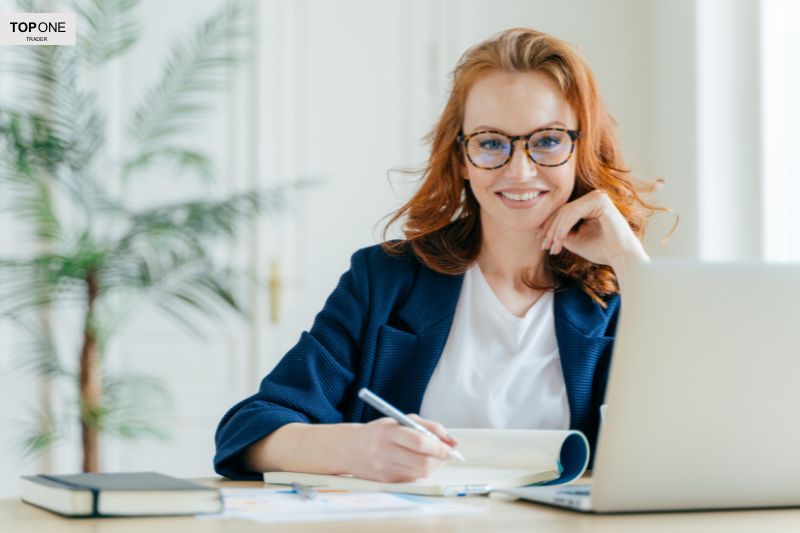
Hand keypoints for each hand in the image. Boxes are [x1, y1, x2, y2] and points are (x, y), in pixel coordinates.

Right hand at [341, 415, 458, 482]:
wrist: (348, 449)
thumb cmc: (379, 432)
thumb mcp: (400, 420)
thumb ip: (428, 427)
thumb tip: (453, 441)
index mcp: (387, 432)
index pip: (419, 442)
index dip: (439, 446)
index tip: (451, 446)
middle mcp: (384, 452)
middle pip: (422, 462)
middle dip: (441, 458)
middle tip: (447, 453)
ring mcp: (384, 469)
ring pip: (421, 472)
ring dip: (434, 465)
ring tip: (434, 456)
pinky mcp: (386, 481)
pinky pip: (413, 478)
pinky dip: (422, 471)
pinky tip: (418, 462)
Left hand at [538, 189, 647, 272]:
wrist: (621, 257)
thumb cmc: (601, 250)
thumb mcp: (575, 240)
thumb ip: (561, 232)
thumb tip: (542, 229)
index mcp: (590, 204)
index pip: (564, 212)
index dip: (550, 226)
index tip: (540, 240)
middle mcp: (594, 197)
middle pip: (563, 211)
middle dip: (550, 229)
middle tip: (543, 245)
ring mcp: (598, 197)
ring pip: (566, 212)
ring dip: (556, 230)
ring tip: (551, 245)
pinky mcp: (600, 201)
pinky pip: (573, 213)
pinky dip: (563, 227)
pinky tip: (558, 239)